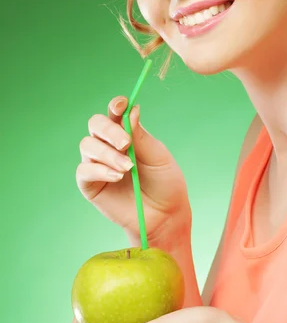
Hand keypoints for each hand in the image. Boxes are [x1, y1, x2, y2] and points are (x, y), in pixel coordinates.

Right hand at [76, 96, 191, 244]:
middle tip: (126, 143)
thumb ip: (141, 136)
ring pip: (87, 145)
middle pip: (95, 124)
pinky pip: (84, 170)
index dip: (115, 105)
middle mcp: (108, 145)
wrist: (164, 216)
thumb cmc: (165, 184)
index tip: (121, 105)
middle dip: (109, 130)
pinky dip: (100, 170)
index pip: (114, 113)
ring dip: (108, 154)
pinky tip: (117, 177)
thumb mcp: (158, 156)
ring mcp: (97, 164)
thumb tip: (132, 110)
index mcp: (126, 133)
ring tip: (128, 168)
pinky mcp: (90, 184)